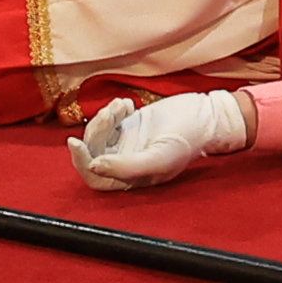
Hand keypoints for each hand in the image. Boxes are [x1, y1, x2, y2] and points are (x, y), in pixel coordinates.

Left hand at [70, 88, 256, 190]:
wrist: (206, 115)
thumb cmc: (187, 140)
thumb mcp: (159, 157)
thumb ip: (127, 167)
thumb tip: (94, 166)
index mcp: (132, 179)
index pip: (96, 177)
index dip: (82, 163)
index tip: (75, 142)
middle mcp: (126, 163)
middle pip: (93, 154)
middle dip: (95, 134)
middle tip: (108, 115)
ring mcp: (126, 143)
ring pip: (99, 136)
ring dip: (104, 117)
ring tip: (121, 106)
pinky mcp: (130, 125)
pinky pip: (108, 120)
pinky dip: (112, 109)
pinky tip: (128, 103)